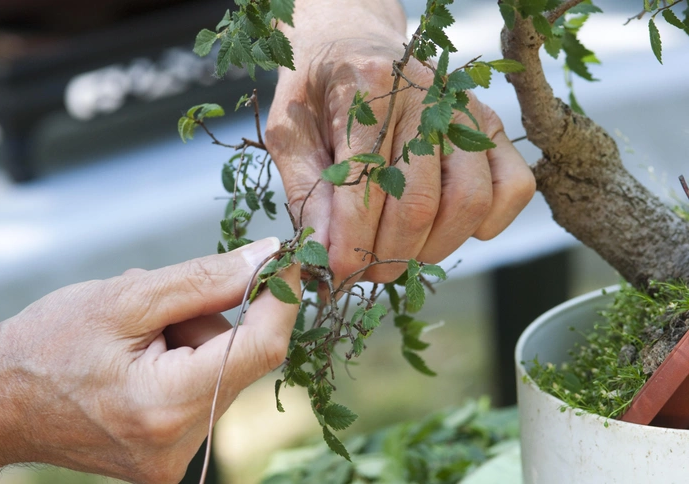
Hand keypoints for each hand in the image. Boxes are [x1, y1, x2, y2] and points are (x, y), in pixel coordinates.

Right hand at [0, 238, 299, 483]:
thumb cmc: (44, 347)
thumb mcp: (124, 297)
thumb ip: (204, 279)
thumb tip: (267, 257)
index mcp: (166, 404)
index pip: (261, 346)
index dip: (281, 296)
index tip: (284, 257)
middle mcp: (181, 442)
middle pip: (239, 356)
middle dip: (209, 319)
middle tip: (154, 313)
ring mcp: (178, 455)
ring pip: (222, 370)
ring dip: (193, 340)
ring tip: (136, 339)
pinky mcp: (172, 454)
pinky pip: (204, 390)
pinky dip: (184, 362)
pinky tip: (141, 360)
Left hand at [265, 0, 534, 283]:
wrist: (353, 45)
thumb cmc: (318, 93)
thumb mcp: (290, 135)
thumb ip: (306, 192)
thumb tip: (325, 253)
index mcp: (372, 87)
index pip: (367, 184)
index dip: (351, 243)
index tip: (336, 273)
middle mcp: (429, 96)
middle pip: (420, 204)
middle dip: (387, 256)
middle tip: (364, 271)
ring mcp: (468, 111)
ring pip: (469, 202)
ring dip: (432, 249)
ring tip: (398, 255)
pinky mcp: (493, 127)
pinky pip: (513, 188)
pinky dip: (486, 224)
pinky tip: (445, 227)